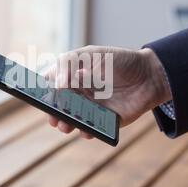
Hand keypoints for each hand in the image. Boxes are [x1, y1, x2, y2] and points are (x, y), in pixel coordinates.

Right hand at [45, 45, 171, 138]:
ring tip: (66, 125)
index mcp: (73, 75)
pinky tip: (87, 131)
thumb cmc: (120, 61)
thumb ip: (72, 65)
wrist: (150, 76)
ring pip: (71, 118)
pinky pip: (91, 129)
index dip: (43, 90)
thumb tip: (57, 85)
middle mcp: (78, 92)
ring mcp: (90, 107)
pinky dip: (86, 131)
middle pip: (58, 105)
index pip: (51, 83)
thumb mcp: (94, 55)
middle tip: (53, 116)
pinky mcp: (103, 121)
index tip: (37, 96)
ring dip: (66, 123)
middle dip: (53, 112)